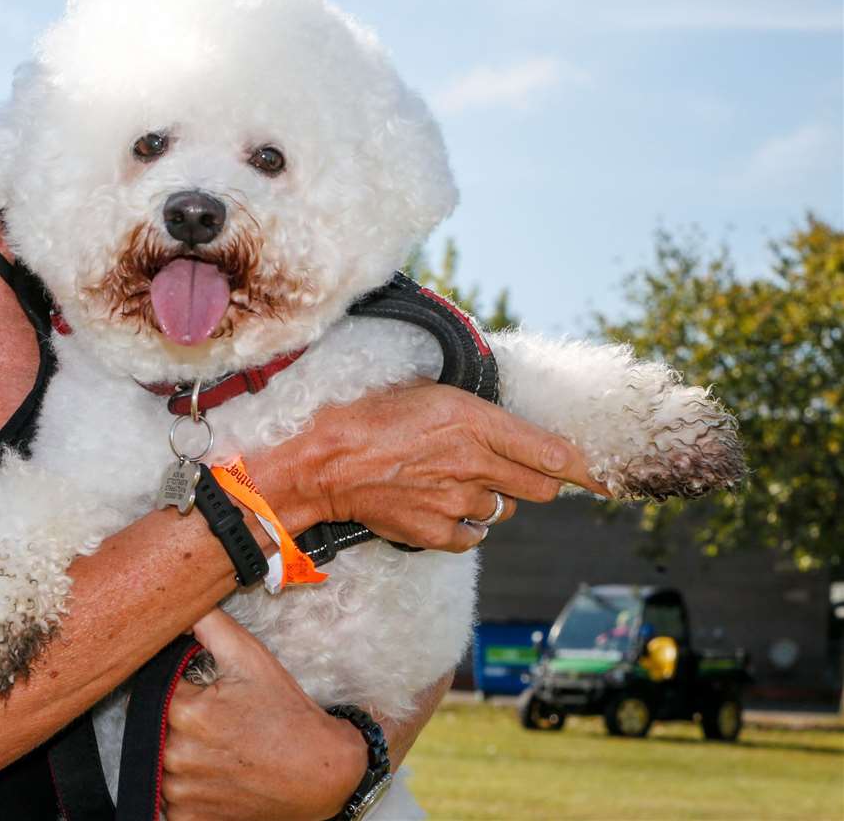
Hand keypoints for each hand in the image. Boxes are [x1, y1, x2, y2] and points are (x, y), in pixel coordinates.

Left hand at [161, 610, 367, 820]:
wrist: (321, 773)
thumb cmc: (287, 716)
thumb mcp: (250, 657)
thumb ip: (208, 624)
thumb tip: (176, 606)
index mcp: (183, 712)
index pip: (155, 688)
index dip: (179, 688)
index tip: (201, 693)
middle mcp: (176, 754)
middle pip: (156, 726)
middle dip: (180, 721)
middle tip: (217, 722)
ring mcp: (181, 792)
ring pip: (160, 760)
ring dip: (181, 753)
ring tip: (218, 748)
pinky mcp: (190, 818)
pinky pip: (169, 798)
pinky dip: (186, 787)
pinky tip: (215, 774)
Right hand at [255, 381, 604, 550]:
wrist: (323, 464)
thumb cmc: (368, 418)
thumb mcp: (427, 392)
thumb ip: (476, 411)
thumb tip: (510, 423)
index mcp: (475, 421)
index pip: (555, 453)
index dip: (588, 469)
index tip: (604, 477)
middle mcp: (475, 463)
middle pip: (543, 488)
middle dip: (538, 480)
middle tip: (513, 471)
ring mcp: (458, 502)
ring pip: (506, 510)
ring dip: (493, 499)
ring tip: (453, 481)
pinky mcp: (438, 532)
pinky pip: (474, 535)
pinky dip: (466, 524)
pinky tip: (438, 505)